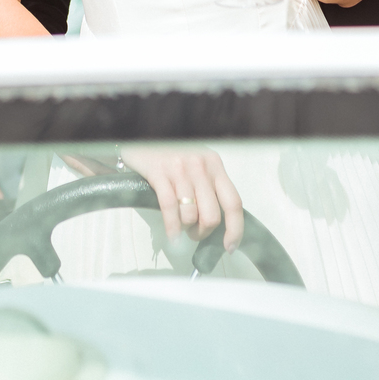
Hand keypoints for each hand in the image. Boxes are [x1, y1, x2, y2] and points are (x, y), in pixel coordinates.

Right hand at [120, 146, 243, 249]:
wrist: (143, 134)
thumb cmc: (172, 152)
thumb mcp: (198, 162)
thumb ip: (210, 185)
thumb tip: (219, 220)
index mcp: (214, 164)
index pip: (233, 202)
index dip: (235, 229)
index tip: (230, 246)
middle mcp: (200, 165)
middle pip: (212, 215)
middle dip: (203, 232)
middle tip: (195, 233)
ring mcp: (179, 169)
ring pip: (190, 216)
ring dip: (186, 229)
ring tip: (181, 227)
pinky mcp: (159, 172)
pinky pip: (169, 209)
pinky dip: (172, 229)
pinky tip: (172, 235)